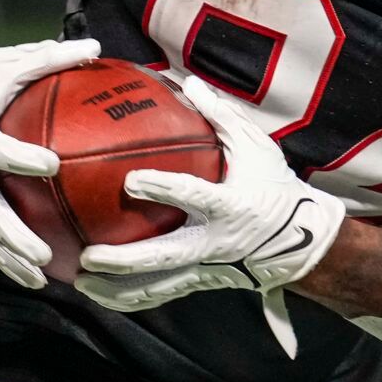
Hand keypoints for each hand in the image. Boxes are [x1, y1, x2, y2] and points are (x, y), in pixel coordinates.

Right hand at [0, 38, 99, 288]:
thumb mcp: (5, 62)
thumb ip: (49, 57)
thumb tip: (96, 48)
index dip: (20, 157)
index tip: (51, 164)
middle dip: (13, 235)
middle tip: (44, 254)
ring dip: (8, 258)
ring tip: (41, 278)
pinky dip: (2, 257)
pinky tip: (33, 277)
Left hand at [75, 76, 344, 319]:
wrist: (301, 242)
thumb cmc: (275, 188)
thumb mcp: (256, 149)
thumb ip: (221, 117)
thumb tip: (187, 82)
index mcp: (231, 205)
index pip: (193, 197)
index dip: (162, 189)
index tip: (130, 180)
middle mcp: (216, 242)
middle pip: (165, 256)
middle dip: (125, 260)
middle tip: (88, 255)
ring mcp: (207, 267)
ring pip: (157, 286)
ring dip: (117, 289)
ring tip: (80, 282)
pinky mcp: (201, 281)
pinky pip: (161, 295)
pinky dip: (129, 298)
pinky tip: (99, 294)